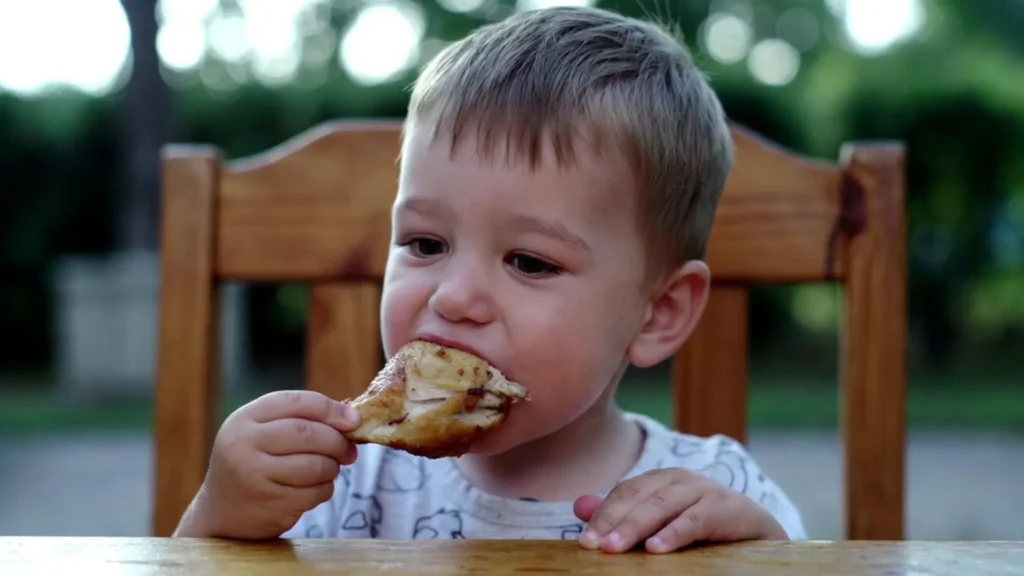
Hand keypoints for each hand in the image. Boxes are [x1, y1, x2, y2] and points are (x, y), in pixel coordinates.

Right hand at [174, 390, 360, 539]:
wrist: (222, 513)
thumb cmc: (254, 464)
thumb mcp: (264, 434)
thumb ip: (300, 420)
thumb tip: (351, 416)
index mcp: (244, 419)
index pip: (296, 402)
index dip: (330, 409)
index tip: (353, 419)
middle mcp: (243, 444)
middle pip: (308, 433)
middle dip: (337, 441)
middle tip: (349, 451)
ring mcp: (254, 475)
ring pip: (315, 465)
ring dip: (332, 468)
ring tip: (329, 470)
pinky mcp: (269, 503)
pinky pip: (314, 492)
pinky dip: (325, 490)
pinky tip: (315, 489)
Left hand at [573, 467, 786, 553]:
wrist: (758, 533)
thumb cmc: (704, 527)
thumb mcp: (661, 521)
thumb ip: (624, 513)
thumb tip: (579, 507)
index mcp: (662, 480)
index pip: (626, 492)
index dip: (604, 514)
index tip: (584, 541)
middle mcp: (681, 479)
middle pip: (640, 497)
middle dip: (614, 521)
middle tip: (594, 546)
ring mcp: (705, 490)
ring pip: (663, 506)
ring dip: (637, 527)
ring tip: (615, 548)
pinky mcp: (727, 508)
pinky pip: (696, 520)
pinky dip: (675, 533)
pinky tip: (657, 549)